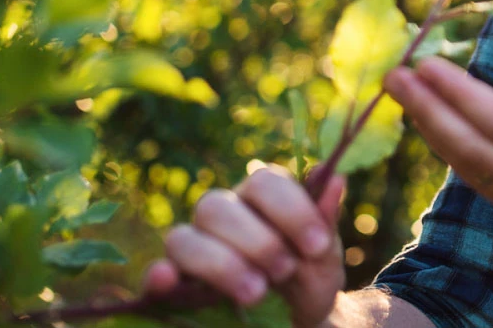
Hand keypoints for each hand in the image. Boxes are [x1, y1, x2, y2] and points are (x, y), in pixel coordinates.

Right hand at [143, 165, 346, 326]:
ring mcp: (193, 246)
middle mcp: (222, 214)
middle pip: (218, 206)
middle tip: (285, 271)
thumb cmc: (308, 281)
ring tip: (256, 293)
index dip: (290, 210)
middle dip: (256, 241)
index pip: (264, 182)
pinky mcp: (174, 282)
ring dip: (220, 264)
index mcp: (261, 197)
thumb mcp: (324, 257)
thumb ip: (324, 220)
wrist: (298, 322)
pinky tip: (167, 280)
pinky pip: (155, 271)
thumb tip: (337, 178)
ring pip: (184, 238)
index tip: (317, 245)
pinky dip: (159, 276)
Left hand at [383, 44, 492, 266]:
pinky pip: (478, 181)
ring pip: (467, 166)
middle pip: (469, 145)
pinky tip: (437, 133)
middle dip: (427, 109)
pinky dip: (450, 154)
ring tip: (404, 97)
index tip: (427, 65)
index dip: (459, 94)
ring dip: (431, 131)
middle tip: (394, 75)